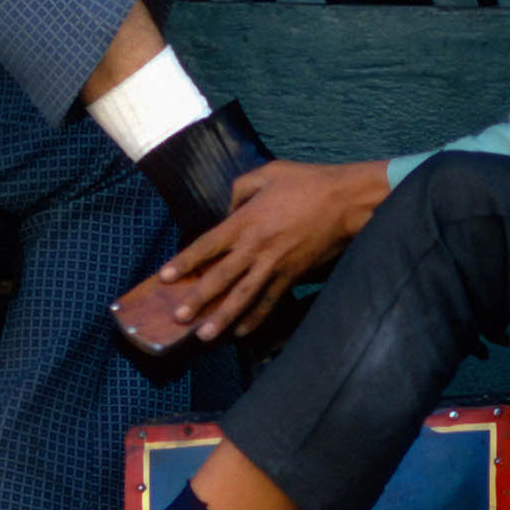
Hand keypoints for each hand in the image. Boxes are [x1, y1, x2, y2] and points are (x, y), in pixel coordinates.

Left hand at [141, 158, 392, 340]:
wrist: (345, 201)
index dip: (184, 262)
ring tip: (204, 337)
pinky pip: (270, 301)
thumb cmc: (306, 182)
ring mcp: (274, 265)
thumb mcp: (267, 173)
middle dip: (197, 299)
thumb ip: (240, 190)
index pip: (206, 245)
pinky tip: (241, 331)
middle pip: (220, 277)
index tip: (164, 277)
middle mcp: (255, 247)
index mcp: (245, 221)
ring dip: (222, 318)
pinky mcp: (292, 275)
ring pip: (243, 297)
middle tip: (178, 318)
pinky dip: (256, 318)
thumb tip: (228, 210)